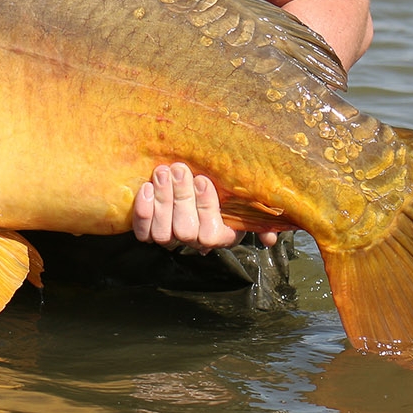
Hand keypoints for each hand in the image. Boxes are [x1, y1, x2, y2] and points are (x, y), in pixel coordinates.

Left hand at [131, 162, 277, 250]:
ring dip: (162, 199)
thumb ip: (260, 219)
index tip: (203, 180)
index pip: (210, 234)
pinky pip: (142, 231)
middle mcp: (192, 243)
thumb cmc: (223, 196)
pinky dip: (142, 211)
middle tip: (179, 169)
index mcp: (220, 237)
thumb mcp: (245, 205)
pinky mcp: (149, 232)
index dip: (206, 207)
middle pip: (184, 231)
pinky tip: (145, 187)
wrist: (191, 193)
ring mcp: (169, 240)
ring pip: (162, 232)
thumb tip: (270, 237)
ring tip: (162, 172)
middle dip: (181, 198)